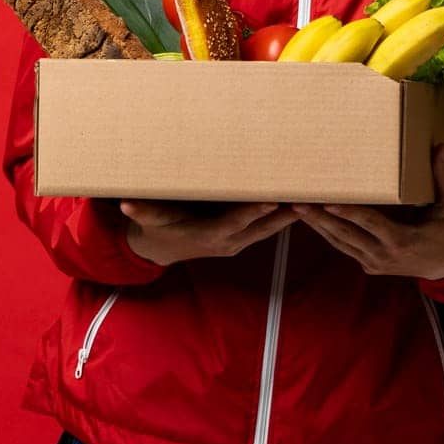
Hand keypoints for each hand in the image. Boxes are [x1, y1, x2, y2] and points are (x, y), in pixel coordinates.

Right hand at [119, 197, 297, 266]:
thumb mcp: (150, 218)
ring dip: (293, 214)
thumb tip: (125, 204)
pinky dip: (287, 216)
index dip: (252, 214)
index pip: (235, 223)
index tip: (270, 201)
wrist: (162, 249)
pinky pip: (271, 228)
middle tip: (308, 195)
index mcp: (209, 234)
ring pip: (272, 228)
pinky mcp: (245, 238)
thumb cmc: (158, 226)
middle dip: (285, 212)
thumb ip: (142, 210)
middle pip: (263, 227)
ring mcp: (239, 242)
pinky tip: (305, 201)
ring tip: (318, 195)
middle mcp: (229, 241)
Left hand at [293, 143, 443, 279]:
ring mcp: (374, 263)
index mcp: (402, 240)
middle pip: (346, 235)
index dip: (349, 214)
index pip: (370, 224)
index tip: (328, 204)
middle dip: (320, 219)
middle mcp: (383, 255)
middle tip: (298, 203)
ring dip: (318, 226)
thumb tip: (439, 148)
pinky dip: (327, 233)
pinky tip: (312, 219)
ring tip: (297, 209)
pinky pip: (344, 247)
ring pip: (340, 243)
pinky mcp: (369, 266)